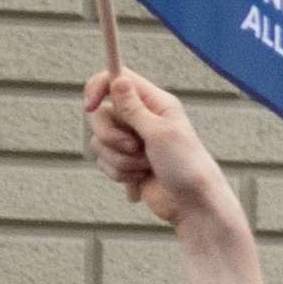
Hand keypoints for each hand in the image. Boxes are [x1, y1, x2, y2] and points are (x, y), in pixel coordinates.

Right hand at [82, 67, 256, 270]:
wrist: (193, 205)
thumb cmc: (186, 166)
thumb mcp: (160, 133)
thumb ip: (134, 108)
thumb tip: (118, 78)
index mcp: (155, 103)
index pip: (116, 79)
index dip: (98, 88)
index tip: (90, 106)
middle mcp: (142, 118)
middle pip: (100, 113)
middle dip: (110, 135)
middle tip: (135, 148)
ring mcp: (132, 141)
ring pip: (99, 141)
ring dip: (120, 159)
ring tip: (146, 167)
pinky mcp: (126, 162)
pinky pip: (103, 161)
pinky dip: (119, 173)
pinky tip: (141, 179)